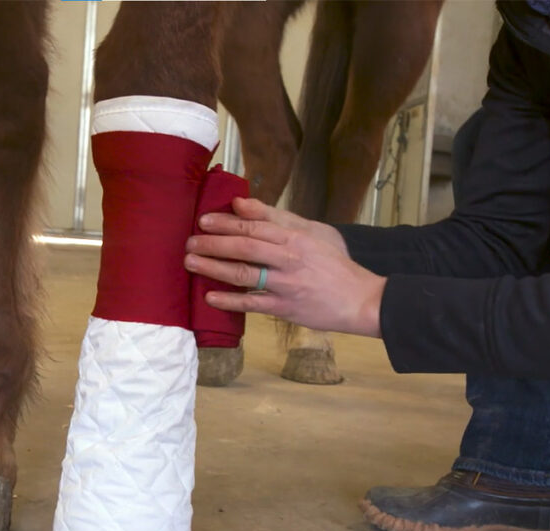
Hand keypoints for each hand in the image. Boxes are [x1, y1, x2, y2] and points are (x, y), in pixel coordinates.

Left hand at [184, 197, 385, 337]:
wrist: (360, 299)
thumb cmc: (334, 263)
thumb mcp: (313, 232)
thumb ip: (276, 217)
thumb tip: (240, 203)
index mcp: (295, 237)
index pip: (254, 226)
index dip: (226, 223)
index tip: (203, 220)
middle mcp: (289, 258)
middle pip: (244, 247)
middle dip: (212, 243)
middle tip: (189, 242)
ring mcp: (286, 285)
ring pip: (243, 274)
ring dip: (213, 268)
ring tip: (191, 263)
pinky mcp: (285, 308)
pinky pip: (252, 304)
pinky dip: (229, 300)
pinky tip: (209, 297)